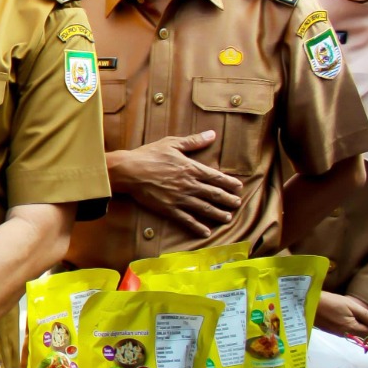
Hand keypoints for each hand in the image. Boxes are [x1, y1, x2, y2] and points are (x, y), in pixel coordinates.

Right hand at [111, 131, 242, 236]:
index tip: (239, 187)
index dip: (230, 183)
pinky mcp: (169, 209)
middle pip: (215, 194)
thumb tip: (212, 134)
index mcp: (191, 168)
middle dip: (228, 200)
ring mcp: (180, 198)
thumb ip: (193, 141)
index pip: (217, 177)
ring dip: (218, 214)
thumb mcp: (171, 143)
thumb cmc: (148, 155)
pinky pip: (187, 220)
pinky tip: (206, 232)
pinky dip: (197, 227)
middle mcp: (189, 185)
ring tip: (227, 218)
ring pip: (205, 208)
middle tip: (237, 204)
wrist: (128, 171)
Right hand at [316, 291, 367, 337]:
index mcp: (352, 329)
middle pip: (361, 334)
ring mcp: (336, 334)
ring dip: (355, 326)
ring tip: (351, 314)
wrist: (307, 303)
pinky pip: (344, 331)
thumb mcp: (350, 305)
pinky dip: (347, 326)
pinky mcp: (329, 331)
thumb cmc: (330, 302)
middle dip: (364, 326)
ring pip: (352, 333)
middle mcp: (345, 335)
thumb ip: (366, 315)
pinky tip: (341, 316)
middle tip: (360, 313)